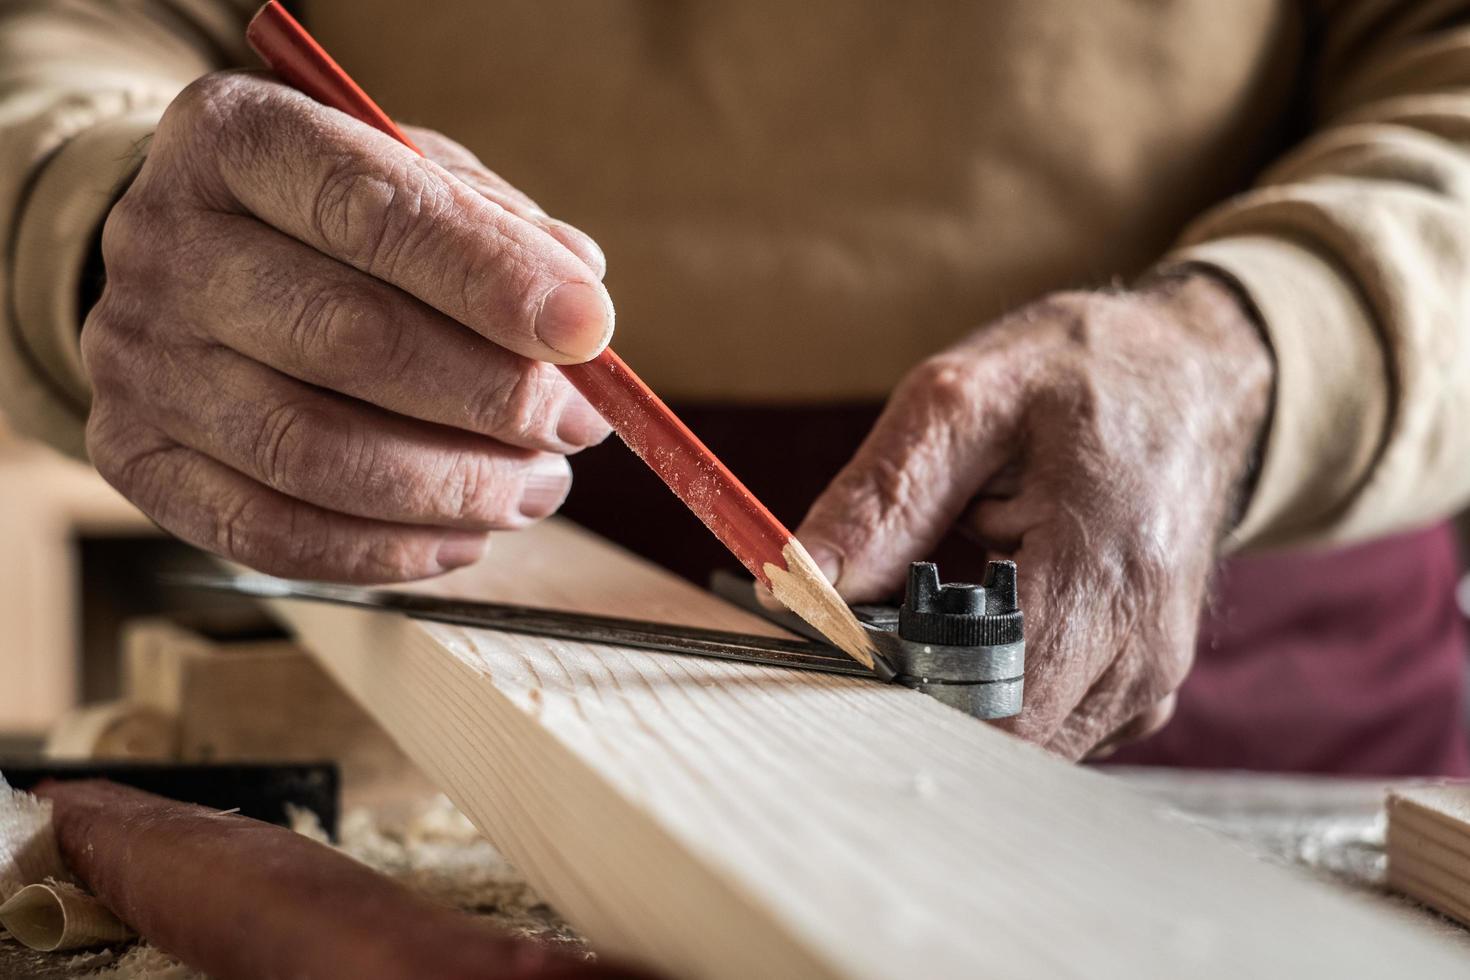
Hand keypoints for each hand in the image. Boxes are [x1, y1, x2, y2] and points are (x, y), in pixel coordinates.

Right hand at [83, 71, 613, 581]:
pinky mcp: (136, 458)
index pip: (370, 208)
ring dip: (456, 487)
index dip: (491, 277)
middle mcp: (165, 245)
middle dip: (493, 396)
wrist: (185, 265)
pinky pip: (270, 533)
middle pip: (349, 339)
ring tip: (537, 486)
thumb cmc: (328, 219)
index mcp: (235, 138)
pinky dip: (387, 552)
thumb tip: (579, 296)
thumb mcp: (408, 174)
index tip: (589, 329)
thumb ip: (492, 221)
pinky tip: (462, 536)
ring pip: (316, 453)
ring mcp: (139, 360)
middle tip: (578, 426)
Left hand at [796, 274, 1272, 757]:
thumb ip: (882, 499)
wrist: (1196, 373)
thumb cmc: (1084, 373)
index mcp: (1102, 575)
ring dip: (952, 689)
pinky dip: (991, 688)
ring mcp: (1149, 681)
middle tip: (874, 615)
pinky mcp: (1140, 691)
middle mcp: (1142, 650)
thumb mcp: (966, 399)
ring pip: (1016, 744)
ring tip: (939, 601)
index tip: (837, 641)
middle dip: (914, 691)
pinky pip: (1045, 728)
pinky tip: (980, 620)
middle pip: (996, 739)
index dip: (894, 688)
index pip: (985, 705)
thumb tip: (796, 589)